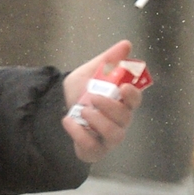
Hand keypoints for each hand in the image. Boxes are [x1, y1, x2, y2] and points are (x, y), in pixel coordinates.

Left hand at [62, 40, 141, 162]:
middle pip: (125, 118)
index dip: (133, 95)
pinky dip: (79, 134)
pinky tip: (68, 121)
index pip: (135, 100)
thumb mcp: (92, 71)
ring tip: (83, 110)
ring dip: (98, 121)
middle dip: (110, 107)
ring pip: (114, 134)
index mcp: (122, 101)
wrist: (57, 106)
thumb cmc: (82, 90)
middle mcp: (119, 121)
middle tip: (93, 97)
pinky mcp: (94, 150)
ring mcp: (108, 138)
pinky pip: (92, 147)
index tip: (124, 87)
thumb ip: (109, 59)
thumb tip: (126, 44)